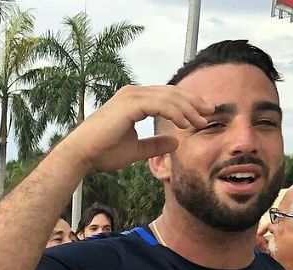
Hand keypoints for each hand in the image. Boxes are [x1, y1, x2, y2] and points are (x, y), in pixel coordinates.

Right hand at [55, 85, 212, 172]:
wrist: (82, 154)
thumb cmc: (102, 152)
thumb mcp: (135, 149)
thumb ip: (154, 144)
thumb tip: (176, 141)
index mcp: (134, 100)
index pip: (166, 96)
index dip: (186, 105)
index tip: (202, 116)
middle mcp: (133, 93)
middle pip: (171, 92)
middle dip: (193, 103)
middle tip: (210, 113)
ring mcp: (131, 95)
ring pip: (169, 97)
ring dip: (188, 109)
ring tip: (201, 122)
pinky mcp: (130, 104)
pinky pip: (161, 104)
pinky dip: (176, 113)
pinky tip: (186, 124)